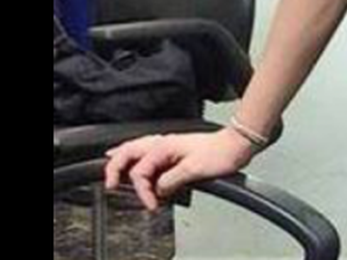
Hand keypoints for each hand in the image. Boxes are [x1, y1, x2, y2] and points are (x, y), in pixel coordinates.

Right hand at [103, 129, 256, 211]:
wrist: (237, 145)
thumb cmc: (219, 153)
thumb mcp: (193, 170)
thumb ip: (170, 181)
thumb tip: (157, 190)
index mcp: (164, 146)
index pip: (140, 171)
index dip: (143, 191)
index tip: (152, 205)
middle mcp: (163, 142)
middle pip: (129, 151)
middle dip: (115, 166)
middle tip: (109, 183)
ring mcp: (168, 144)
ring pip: (137, 147)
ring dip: (123, 156)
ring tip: (111, 164)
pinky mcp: (174, 148)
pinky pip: (148, 151)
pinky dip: (137, 155)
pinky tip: (136, 159)